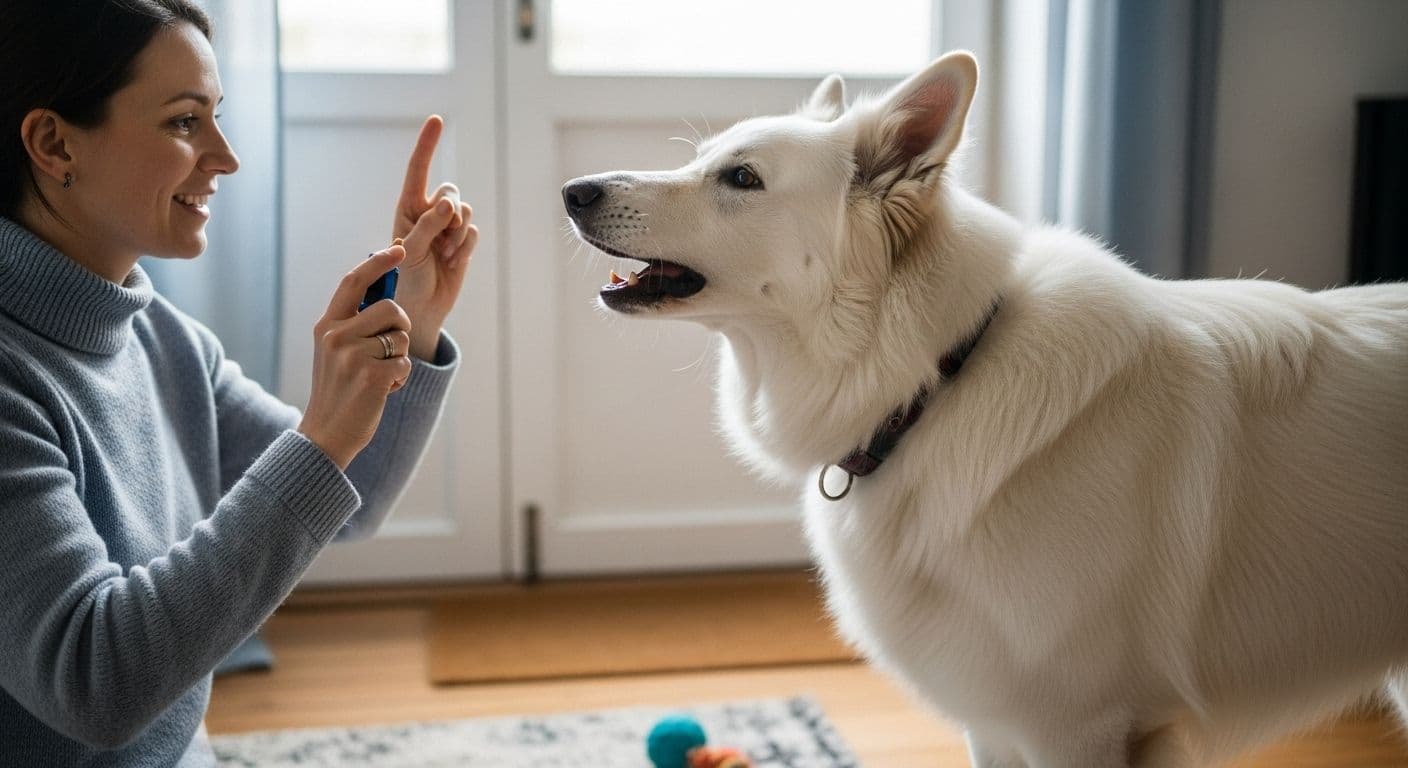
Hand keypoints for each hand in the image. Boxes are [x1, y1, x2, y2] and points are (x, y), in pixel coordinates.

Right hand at [298, 246, 413, 469]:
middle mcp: (336, 335)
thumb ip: (356, 323)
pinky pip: (405, 364)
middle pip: (392, 309)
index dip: (378, 262)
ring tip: (378, 376)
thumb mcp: (336, 351)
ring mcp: (353, 355)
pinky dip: (400, 379)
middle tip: (385, 354)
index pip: (354, 281)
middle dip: (400, 329)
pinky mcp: (372, 375)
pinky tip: (381, 391)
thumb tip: (387, 292)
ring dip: (400, 357)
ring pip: (402, 337)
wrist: (326, 434)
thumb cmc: (339, 390)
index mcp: (327, 325)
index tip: (399, 249)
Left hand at [391, 115, 477, 360]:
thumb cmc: (405, 280)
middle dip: (450, 212)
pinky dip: (465, 248)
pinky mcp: (463, 242)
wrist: (422, 308)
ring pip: (465, 211)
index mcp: (407, 208)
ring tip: (444, 255)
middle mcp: (428, 212)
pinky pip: (474, 231)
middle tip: (441, 238)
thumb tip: (449, 203)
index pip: (418, 170)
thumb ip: (427, 225)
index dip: (427, 145)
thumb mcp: (409, 252)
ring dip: (457, 234)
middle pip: (450, 191)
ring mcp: (447, 227)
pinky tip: (453, 263)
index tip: (436, 120)